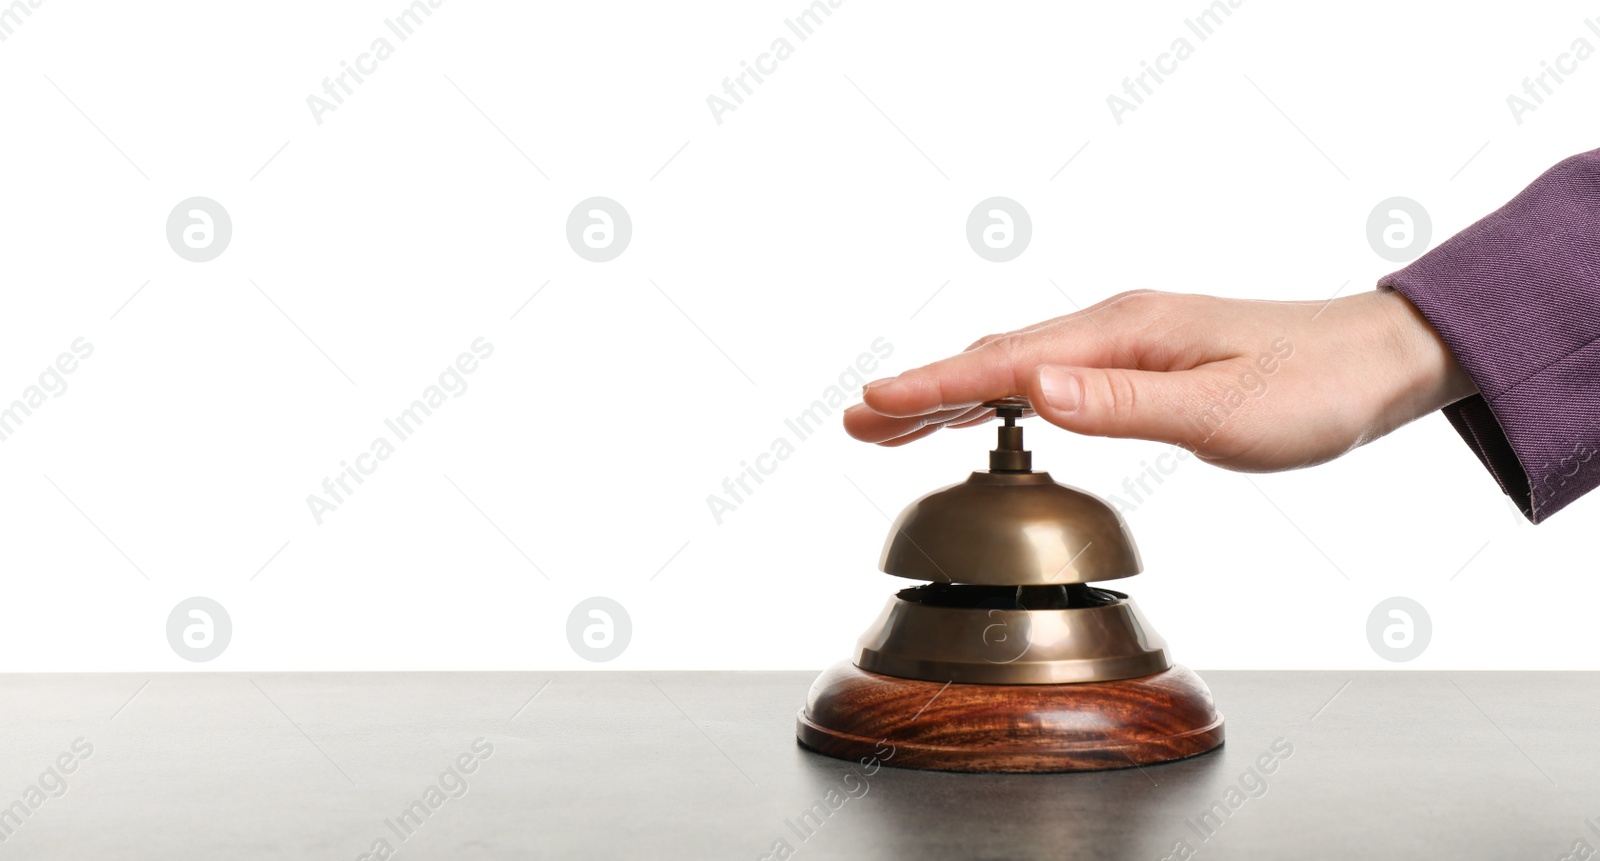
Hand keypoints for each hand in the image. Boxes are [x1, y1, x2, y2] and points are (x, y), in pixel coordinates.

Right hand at [844, 289, 1476, 470]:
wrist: (1374, 362)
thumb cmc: (1311, 388)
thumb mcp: (1222, 409)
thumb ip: (1124, 403)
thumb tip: (1036, 391)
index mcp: (1123, 334)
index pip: (1005, 364)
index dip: (932, 387)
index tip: (871, 406)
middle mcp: (1113, 328)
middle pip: (993, 359)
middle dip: (920, 391)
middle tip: (857, 423)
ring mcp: (1124, 341)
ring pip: (1014, 366)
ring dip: (950, 394)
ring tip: (892, 423)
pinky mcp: (1139, 360)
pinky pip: (1047, 375)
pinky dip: (996, 394)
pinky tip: (983, 409)